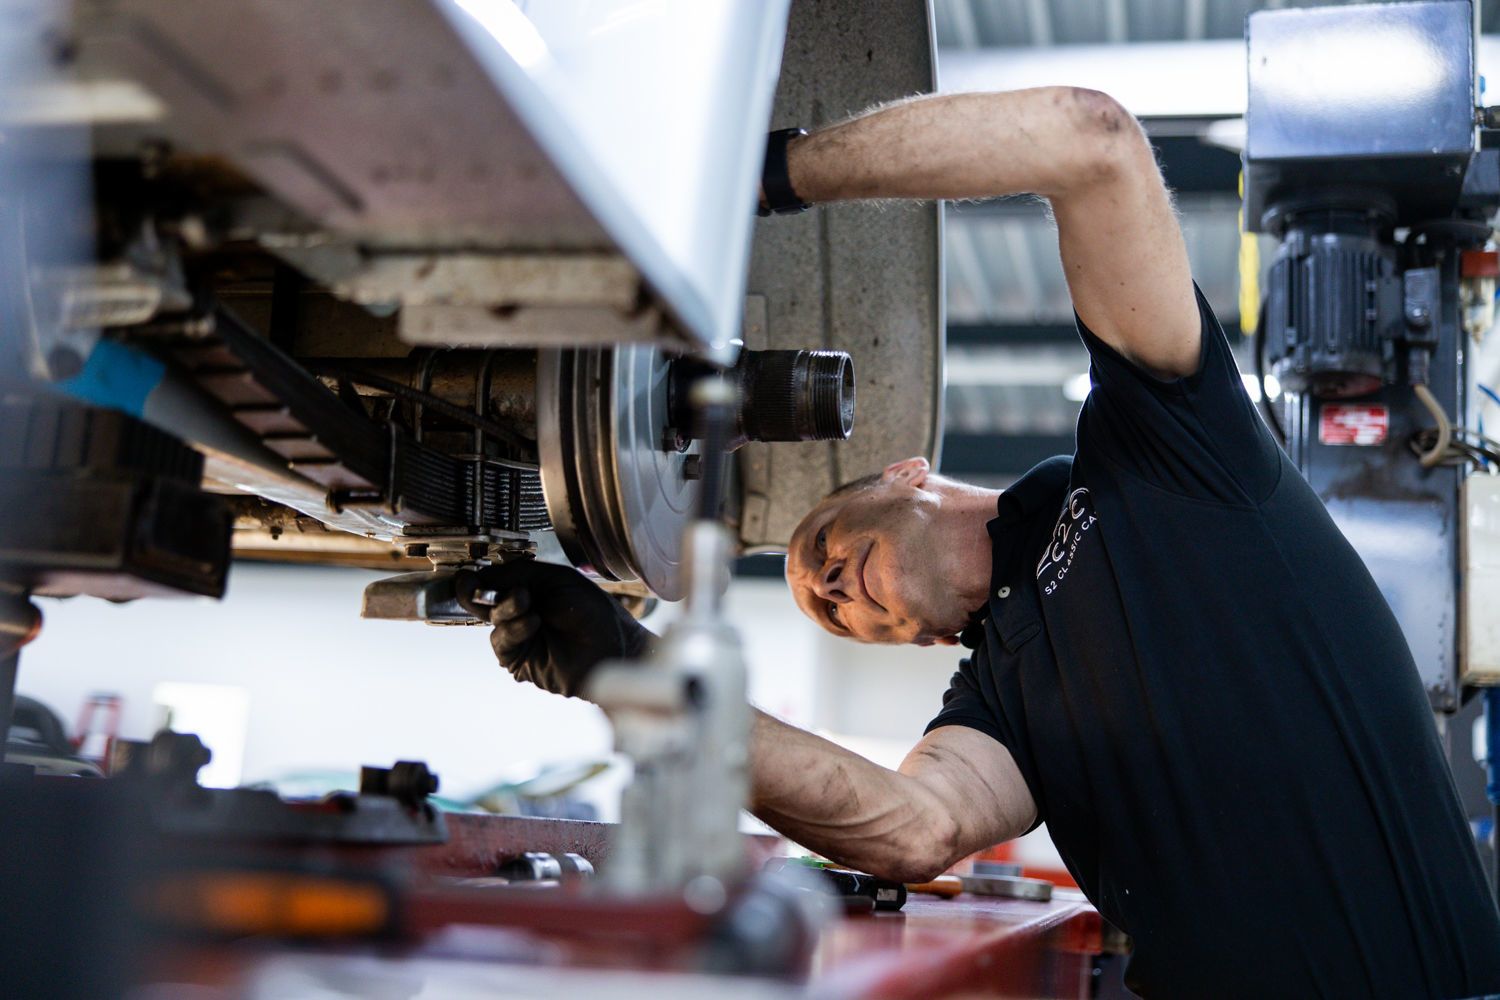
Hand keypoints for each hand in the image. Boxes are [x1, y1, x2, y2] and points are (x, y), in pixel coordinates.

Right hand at [455, 560, 653, 697]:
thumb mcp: (557, 579)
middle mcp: (521, 612)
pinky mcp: (521, 660)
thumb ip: (519, 574)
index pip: (493, 582)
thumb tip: (481, 576)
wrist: (615, 646)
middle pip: (483, 602)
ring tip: (527, 604)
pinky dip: (513, 629)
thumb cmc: (595, 611)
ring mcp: (520, 637)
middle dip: (482, 592)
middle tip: (480, 586)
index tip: (467, 577)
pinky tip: (532, 622)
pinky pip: (502, 643)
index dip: (478, 579)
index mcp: (529, 588)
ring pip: (493, 621)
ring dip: (506, 609)